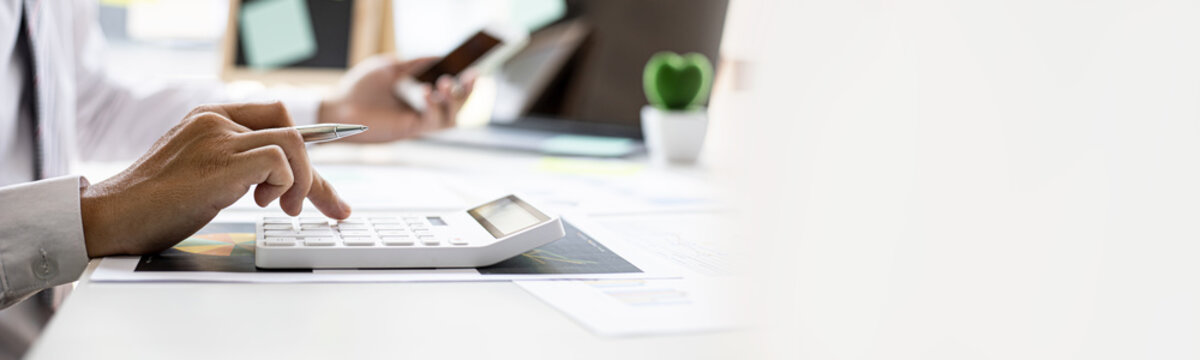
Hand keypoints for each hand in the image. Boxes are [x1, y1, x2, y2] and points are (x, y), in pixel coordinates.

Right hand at [79, 102, 351, 257]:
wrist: (111, 216)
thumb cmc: (152, 203)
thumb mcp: (199, 170)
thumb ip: (233, 163)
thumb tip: (277, 180)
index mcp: (209, 118)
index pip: (276, 117)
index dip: (308, 147)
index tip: (326, 176)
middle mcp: (216, 121)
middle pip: (293, 130)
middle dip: (317, 175)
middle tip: (327, 207)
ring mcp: (218, 139)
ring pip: (294, 142)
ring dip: (305, 181)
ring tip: (285, 209)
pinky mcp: (221, 164)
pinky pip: (279, 160)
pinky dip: (286, 184)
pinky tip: (264, 203)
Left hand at [318, 55, 476, 141]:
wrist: (339, 106)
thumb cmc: (360, 87)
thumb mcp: (390, 67)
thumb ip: (414, 63)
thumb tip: (438, 55)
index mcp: (418, 96)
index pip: (450, 92)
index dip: (464, 83)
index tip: (473, 70)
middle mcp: (421, 111)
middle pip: (457, 107)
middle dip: (467, 92)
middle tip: (471, 77)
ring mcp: (417, 122)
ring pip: (451, 118)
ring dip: (453, 100)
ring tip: (443, 83)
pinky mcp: (409, 130)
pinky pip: (432, 122)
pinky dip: (433, 106)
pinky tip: (424, 91)